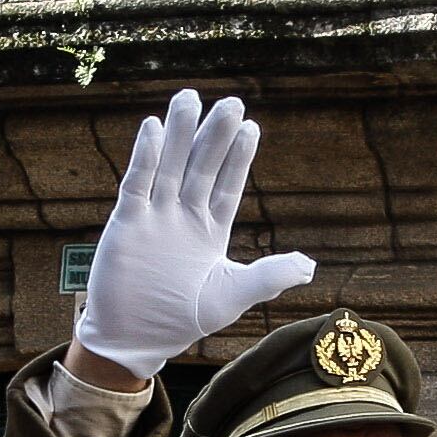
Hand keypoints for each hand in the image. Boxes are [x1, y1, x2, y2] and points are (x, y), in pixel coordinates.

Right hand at [67, 90, 313, 381]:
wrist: (135, 339)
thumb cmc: (183, 320)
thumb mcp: (231, 296)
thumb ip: (267, 276)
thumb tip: (309, 265)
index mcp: (210, 230)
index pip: (227, 185)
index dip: (238, 158)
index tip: (251, 128)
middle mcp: (183, 216)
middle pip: (201, 166)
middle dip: (215, 135)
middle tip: (231, 102)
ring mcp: (154, 216)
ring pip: (170, 165)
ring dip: (180, 134)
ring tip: (190, 97)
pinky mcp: (127, 222)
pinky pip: (137, 183)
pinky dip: (145, 157)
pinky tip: (154, 129)